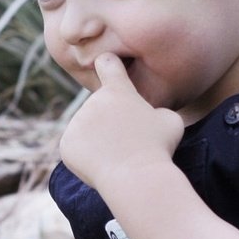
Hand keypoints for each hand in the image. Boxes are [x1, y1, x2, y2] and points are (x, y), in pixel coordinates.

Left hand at [60, 53, 183, 190]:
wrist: (136, 176)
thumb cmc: (158, 147)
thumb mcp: (171, 120)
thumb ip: (156, 110)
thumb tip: (150, 115)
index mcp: (118, 91)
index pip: (108, 65)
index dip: (108, 64)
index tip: (104, 62)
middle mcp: (93, 101)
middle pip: (101, 109)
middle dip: (111, 121)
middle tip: (129, 141)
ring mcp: (77, 122)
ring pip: (88, 129)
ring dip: (99, 139)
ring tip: (118, 155)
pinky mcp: (67, 144)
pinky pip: (77, 147)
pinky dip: (88, 156)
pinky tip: (103, 164)